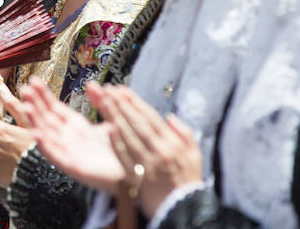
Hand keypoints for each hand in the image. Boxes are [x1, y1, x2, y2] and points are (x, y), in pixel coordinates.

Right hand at [21, 77, 125, 194]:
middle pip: (46, 118)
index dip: (43, 95)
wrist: (132, 175)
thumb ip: (101, 102)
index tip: (34, 80)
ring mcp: (68, 151)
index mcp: (75, 126)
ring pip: (46, 134)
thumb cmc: (119, 150)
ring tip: (26, 107)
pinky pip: (55, 155)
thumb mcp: (109, 120)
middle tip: (24, 87)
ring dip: (35, 121)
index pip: (54, 107)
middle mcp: (68, 137)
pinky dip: (45, 145)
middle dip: (35, 103)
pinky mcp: (72, 166)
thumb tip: (91, 84)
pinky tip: (37, 134)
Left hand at [91, 83, 202, 217]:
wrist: (182, 209)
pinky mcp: (138, 177)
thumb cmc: (188, 180)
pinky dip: (116, 143)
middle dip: (122, 105)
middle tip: (109, 90)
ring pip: (128, 137)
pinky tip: (108, 129)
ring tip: (104, 102)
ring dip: (115, 118)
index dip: (136, 103)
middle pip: (137, 124)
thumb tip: (169, 117)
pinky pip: (125, 157)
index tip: (123, 90)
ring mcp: (147, 165)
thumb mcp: (194, 154)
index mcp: (172, 144)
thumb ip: (184, 133)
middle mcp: (159, 152)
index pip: (151, 118)